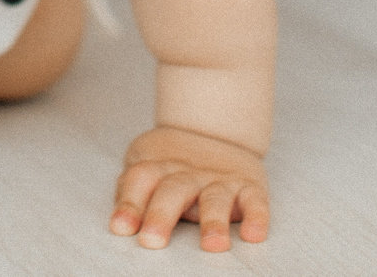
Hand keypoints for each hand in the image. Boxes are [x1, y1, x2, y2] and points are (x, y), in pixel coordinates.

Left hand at [110, 126, 269, 251]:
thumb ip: (132, 193)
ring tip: (211, 245)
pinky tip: (253, 235)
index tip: (120, 228)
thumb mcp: (147, 168)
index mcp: (159, 167)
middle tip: (151, 241)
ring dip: (213, 221)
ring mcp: (219, 180)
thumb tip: (120, 224)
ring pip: (215, 198)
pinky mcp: (249, 188)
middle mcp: (189, 174)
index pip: (141, 179)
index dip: (129, 203)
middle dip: (161, 216)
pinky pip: (255, 202)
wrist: (213, 131)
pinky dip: (257, 218)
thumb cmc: (172, 165)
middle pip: (173, 190)